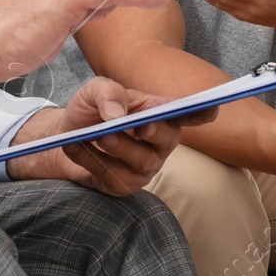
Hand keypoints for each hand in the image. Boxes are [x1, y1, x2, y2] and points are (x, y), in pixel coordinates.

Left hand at [7, 77, 218, 194]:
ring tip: (94, 135)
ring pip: (141, 160)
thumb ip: (108, 94)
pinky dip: (90, 160)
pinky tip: (74, 147)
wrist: (63, 135)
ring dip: (117, 146)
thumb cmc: (89, 110)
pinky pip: (112, 175)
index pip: (187, 114)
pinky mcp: (123, 185)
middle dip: (154, 132)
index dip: (201, 112)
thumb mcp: (95, 90)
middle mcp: (159, 142)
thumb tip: (117, 113)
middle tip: (139, 125)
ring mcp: (144, 167)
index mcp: (159, 113)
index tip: (212, 108)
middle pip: (167, 139)